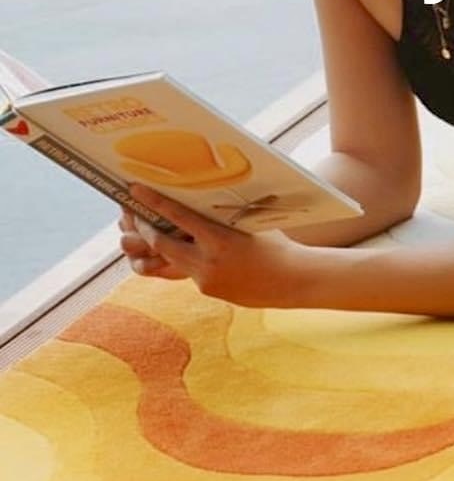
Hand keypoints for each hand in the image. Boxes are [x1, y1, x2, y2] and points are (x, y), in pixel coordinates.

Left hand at [119, 185, 312, 307]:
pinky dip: (187, 257)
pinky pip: (189, 270)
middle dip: (145, 229)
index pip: (178, 217)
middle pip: (162, 244)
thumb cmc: (276, 244)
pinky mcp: (207, 290)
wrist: (291, 280)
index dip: (154, 202)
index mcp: (219, 239)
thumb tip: (204, 196)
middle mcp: (207, 261)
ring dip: (162, 245)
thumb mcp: (250, 223)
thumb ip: (224, 216)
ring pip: (171, 259)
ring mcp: (205, 279)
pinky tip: (192, 249)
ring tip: (153, 232)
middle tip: (134, 215)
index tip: (135, 190)